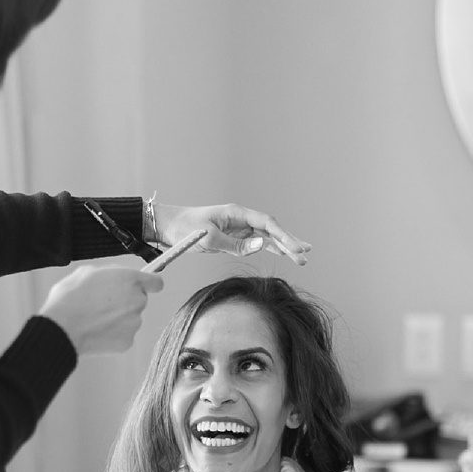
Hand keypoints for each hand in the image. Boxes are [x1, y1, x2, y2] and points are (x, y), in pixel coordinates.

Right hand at [39, 262, 163, 354]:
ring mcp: (134, 323)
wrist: (62, 328)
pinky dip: (113, 334)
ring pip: (131, 319)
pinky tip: (96, 331)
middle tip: (102, 303)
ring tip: (94, 318)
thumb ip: (109, 273)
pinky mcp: (128, 341)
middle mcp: (138, 301)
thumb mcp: (86, 272)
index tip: (147, 286)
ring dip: (118, 318)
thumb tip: (115, 278)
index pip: (156, 282)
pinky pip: (123, 335)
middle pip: (139, 300)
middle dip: (125, 301)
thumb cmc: (70, 298)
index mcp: (130, 280)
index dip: (150, 284)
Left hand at [159, 203, 309, 265]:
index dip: (284, 236)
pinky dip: (271, 249)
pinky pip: (257, 243)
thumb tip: (262, 245)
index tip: (297, 249)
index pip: (267, 223)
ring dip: (284, 247)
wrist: (167, 226)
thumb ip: (236, 244)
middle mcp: (241, 218)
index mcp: (237, 213)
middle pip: (272, 230)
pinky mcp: (234, 237)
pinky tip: (285, 254)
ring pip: (268, 237)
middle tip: (306, 256)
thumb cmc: (185, 228)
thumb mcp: (209, 239)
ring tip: (302, 259)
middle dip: (290, 242)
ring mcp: (239, 227)